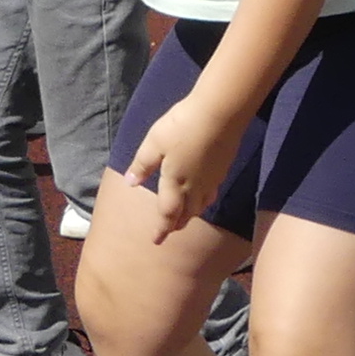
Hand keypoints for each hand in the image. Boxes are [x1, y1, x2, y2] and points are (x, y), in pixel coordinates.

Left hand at [120, 92, 247, 242]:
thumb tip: (130, 183)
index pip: (167, 213)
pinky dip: (204, 201)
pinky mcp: (223, 169)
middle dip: (176, 224)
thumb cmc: (182, 126)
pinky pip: (212, 194)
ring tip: (185, 216)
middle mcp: (195, 187)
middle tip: (169, 229)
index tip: (156, 241)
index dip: (161, 229)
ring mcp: (212, 179)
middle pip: (187, 214)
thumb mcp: (154, 143)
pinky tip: (204, 195)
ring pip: (201, 206)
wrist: (220, 114)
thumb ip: (143, 164)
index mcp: (175, 182)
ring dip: (191, 214)